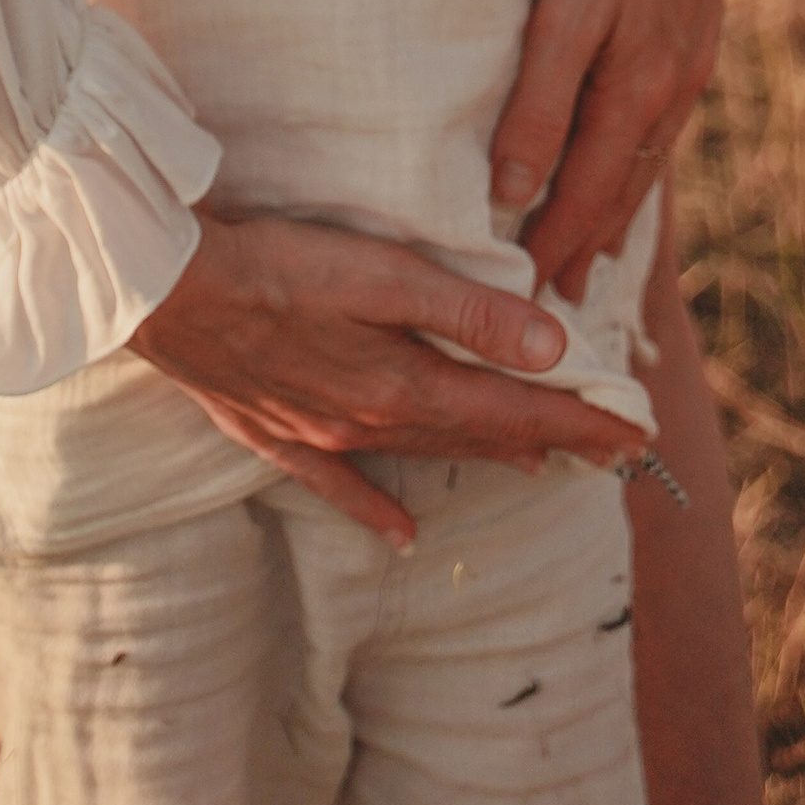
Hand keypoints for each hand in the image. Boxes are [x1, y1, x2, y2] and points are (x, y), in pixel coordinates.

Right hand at [131, 207, 641, 543]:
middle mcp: (372, 422)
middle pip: (480, 434)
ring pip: (424, 452)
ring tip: (539, 467)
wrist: (170, 292)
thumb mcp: (385, 277)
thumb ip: (468, 313)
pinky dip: (377, 510)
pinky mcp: (277, 432)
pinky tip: (403, 537)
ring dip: (486, 456)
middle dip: (551, 439)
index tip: (635, 436)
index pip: (515, 409)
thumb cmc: (280, 268)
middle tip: (610, 451)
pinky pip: (341, 486)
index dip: (579, 420)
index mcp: (406, 385)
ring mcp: (322, 434)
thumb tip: (553, 348)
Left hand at [488, 0, 751, 301]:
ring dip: (616, 206)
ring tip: (595, 245)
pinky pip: (660, 120)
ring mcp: (690, 62)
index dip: (555, 246)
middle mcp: (672, 91)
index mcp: (638, 94)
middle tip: (562, 297)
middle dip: (589, 244)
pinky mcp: (694, 30)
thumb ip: (539, 103)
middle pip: (621, 188)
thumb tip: (512, 190)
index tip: (530, 299)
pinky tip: (630, 150)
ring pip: (645, 156)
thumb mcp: (564, 12)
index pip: (585, 195)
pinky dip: (637, 156)